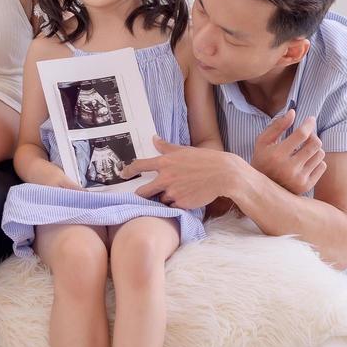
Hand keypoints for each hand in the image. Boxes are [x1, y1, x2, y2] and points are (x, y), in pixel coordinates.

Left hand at [121, 137, 240, 209]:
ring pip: (160, 200)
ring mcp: (172, 192)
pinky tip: (186, 197)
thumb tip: (154, 138)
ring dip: (165, 198)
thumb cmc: (205, 160)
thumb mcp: (184, 150)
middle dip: (142, 195)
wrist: (223, 174)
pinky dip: (176, 204)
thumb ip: (166, 146)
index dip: (128, 170)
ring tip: (180, 192)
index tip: (123, 174)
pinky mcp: (181, 204)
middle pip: (143, 192)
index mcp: (165, 162)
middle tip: (146, 195)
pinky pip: (173, 207)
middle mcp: (165, 178)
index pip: (140, 166)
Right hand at [251, 109, 326, 194]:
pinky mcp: (306, 187)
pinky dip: (316, 161)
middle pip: (315, 143)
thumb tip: (293, 112)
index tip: (311, 119)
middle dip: (312, 136)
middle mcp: (288, 169)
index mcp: (276, 155)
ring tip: (303, 150)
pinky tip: (305, 162)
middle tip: (306, 136)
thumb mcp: (263, 141)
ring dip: (314, 149)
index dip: (308, 124)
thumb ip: (277, 125)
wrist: (260, 190)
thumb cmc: (262, 160)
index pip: (301, 134)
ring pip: (320, 154)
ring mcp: (298, 179)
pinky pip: (322, 166)